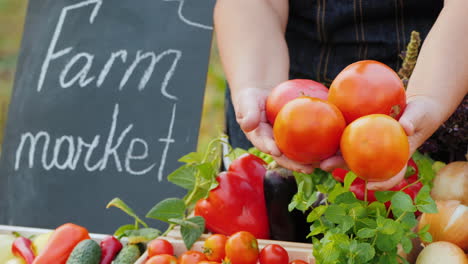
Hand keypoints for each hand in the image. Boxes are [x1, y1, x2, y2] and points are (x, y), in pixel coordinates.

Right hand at [232, 87, 316, 172]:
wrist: (262, 96)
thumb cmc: (252, 99)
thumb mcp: (246, 102)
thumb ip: (247, 112)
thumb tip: (247, 124)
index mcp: (260, 139)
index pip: (265, 145)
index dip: (270, 149)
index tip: (276, 151)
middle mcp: (273, 144)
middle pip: (285, 156)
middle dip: (295, 164)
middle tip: (307, 169)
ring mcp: (285, 142)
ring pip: (298, 153)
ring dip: (310, 161)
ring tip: (323, 164)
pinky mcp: (296, 136)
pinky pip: (307, 140)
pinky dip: (319, 144)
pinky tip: (331, 146)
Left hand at [320, 97, 442, 189]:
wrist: (413, 109)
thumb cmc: (419, 114)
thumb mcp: (419, 115)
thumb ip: (412, 121)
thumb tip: (405, 128)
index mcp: (395, 158)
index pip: (390, 175)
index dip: (381, 183)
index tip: (370, 186)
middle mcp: (378, 156)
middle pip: (358, 164)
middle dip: (339, 166)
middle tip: (324, 166)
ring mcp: (368, 147)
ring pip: (347, 152)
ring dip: (330, 154)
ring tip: (312, 153)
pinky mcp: (361, 134)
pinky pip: (346, 136)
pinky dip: (333, 137)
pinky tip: (318, 133)